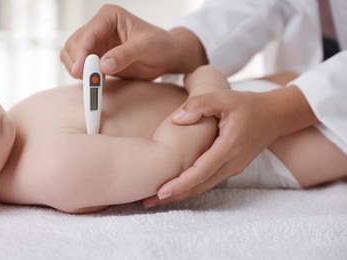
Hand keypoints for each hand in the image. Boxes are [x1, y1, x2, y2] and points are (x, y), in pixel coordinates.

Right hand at [60, 4, 206, 79]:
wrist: (167, 56)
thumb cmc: (160, 44)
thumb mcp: (145, 47)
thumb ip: (124, 55)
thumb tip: (103, 66)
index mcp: (109, 17)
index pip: (88, 34)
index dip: (80, 53)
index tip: (80, 71)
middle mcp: (99, 27)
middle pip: (74, 44)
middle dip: (77, 62)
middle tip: (87, 81)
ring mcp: (96, 43)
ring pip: (72, 55)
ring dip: (78, 70)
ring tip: (94, 82)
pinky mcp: (97, 57)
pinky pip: (81, 66)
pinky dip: (84, 76)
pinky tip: (97, 82)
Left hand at [143, 84, 315, 206]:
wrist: (277, 115)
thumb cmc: (250, 104)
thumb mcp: (225, 97)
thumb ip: (200, 104)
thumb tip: (176, 119)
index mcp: (229, 147)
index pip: (202, 171)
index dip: (180, 182)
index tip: (160, 191)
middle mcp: (232, 163)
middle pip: (200, 185)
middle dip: (174, 195)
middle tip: (147, 202)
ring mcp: (233, 167)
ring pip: (204, 186)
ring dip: (181, 194)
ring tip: (156, 200)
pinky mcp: (232, 167)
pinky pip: (209, 181)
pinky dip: (192, 187)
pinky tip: (177, 188)